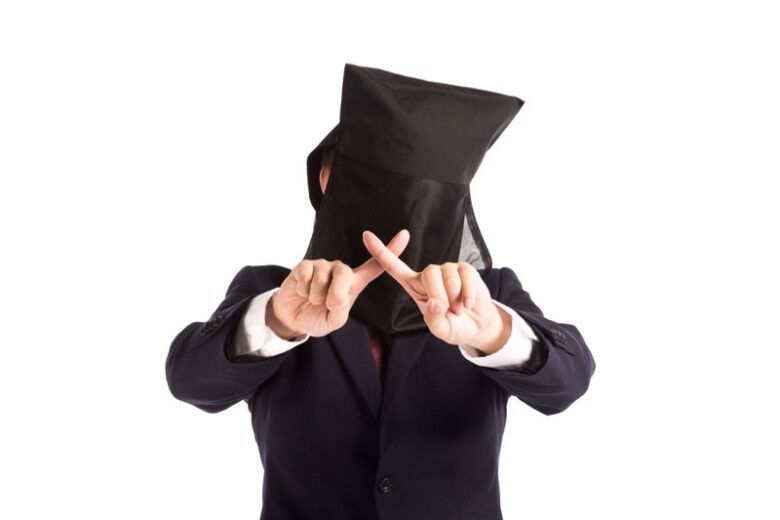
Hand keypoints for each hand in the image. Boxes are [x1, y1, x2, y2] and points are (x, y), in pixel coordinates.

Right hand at [269, 229, 410, 337]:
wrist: (293, 318)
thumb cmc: (318, 317)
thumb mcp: (334, 321)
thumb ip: (341, 310)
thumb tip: (338, 295)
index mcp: (354, 283)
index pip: (374, 266)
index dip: (390, 250)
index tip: (405, 235)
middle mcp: (340, 270)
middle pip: (344, 273)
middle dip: (334, 294)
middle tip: (328, 305)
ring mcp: (322, 266)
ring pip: (322, 279)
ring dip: (315, 296)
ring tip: (313, 299)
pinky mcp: (305, 265)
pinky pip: (306, 276)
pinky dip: (303, 290)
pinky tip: (302, 291)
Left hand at [361, 229, 510, 353]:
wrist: (477, 326)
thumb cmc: (454, 326)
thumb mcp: (440, 329)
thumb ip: (435, 320)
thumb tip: (437, 304)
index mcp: (414, 285)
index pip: (393, 266)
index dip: (380, 251)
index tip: (366, 235)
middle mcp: (428, 274)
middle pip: (430, 273)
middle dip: (440, 295)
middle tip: (448, 312)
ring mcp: (447, 269)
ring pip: (448, 275)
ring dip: (455, 297)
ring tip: (458, 309)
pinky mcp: (464, 269)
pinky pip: (465, 275)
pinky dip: (467, 293)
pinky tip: (468, 304)